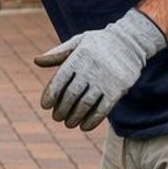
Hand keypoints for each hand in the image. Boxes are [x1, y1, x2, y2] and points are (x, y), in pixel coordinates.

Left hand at [33, 8, 165, 130]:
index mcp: (78, 57)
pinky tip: (84, 127)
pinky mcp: (118, 89)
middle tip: (57, 118)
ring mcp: (105, 80)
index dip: (51, 95)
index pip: (59, 80)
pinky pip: (103, 109)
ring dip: (75, 117)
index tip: (45, 106)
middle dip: (62, 109)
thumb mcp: (78, 42)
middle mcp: (90, 69)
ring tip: (69, 123)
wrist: (131, 41)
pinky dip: (92, 120)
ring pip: (85, 104)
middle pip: (71, 95)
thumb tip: (36, 61)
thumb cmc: (99, 43)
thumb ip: (58, 54)